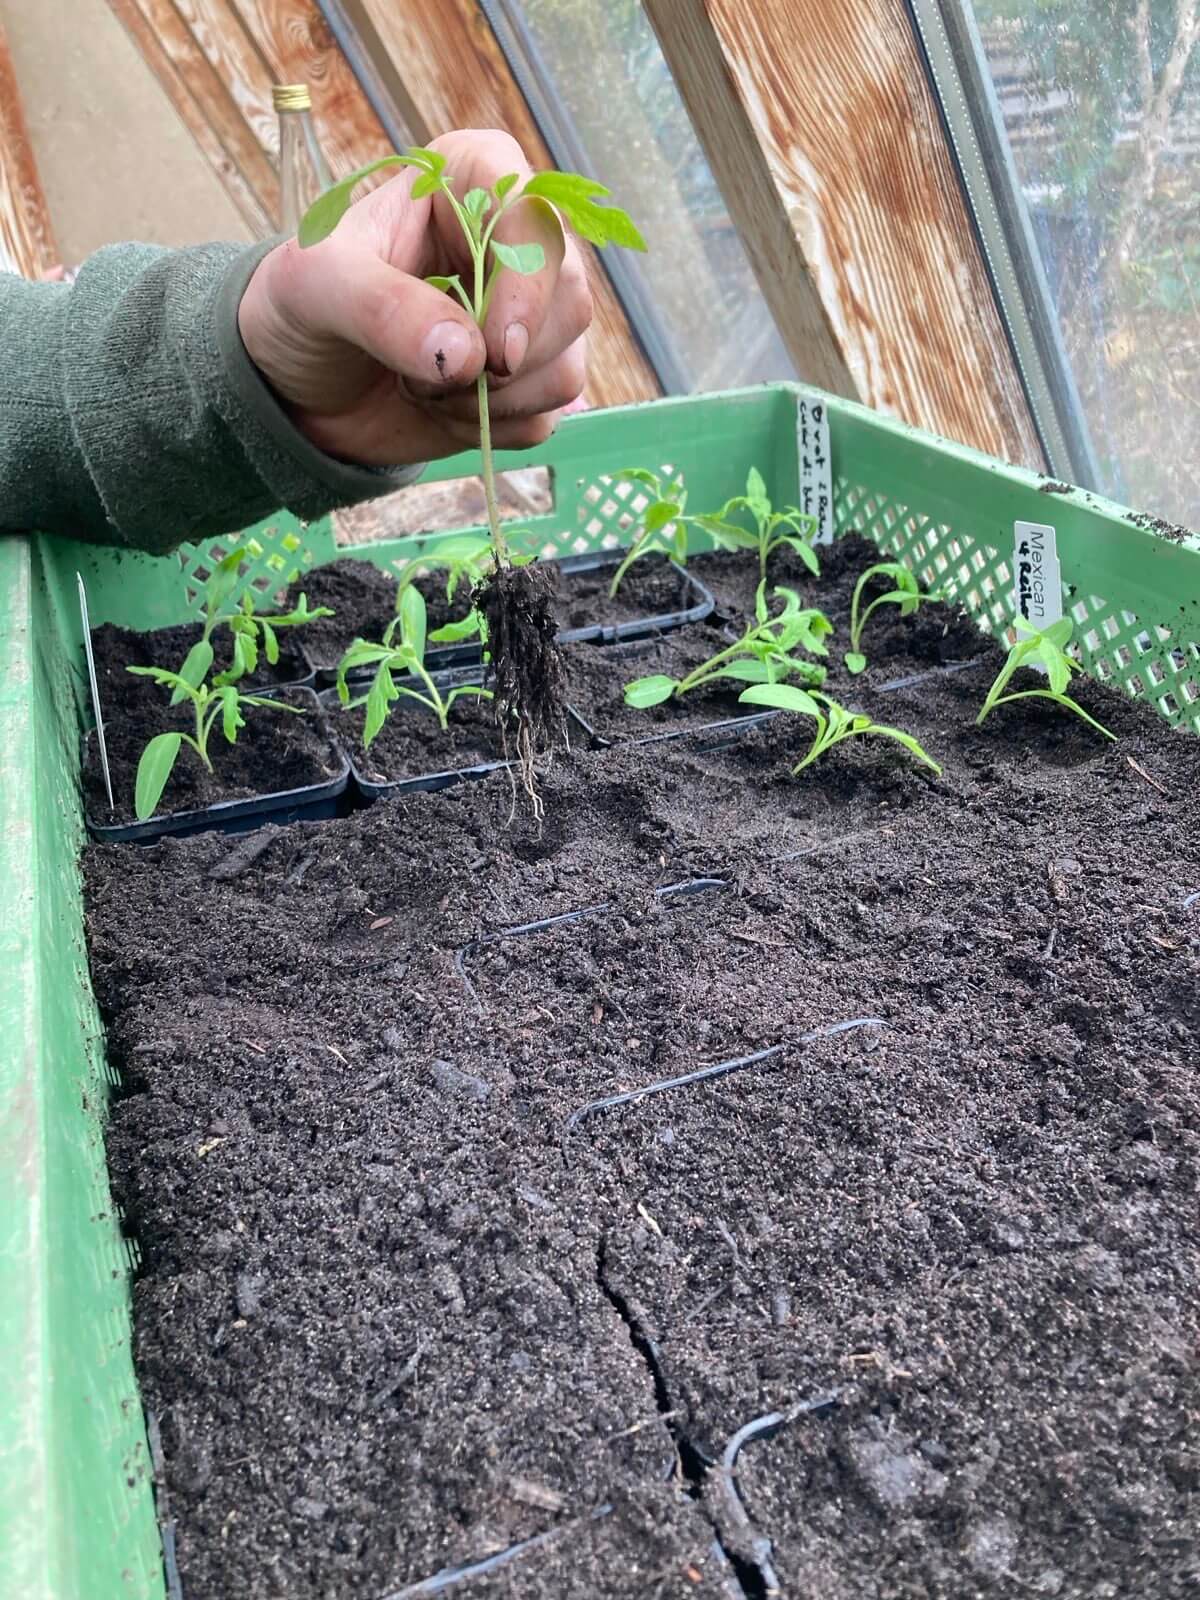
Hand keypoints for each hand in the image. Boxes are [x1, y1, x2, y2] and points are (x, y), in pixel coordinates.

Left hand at [238, 129, 592, 468]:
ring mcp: (528, 317)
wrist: (296, 386)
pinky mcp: (527, 382)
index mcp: (471, 181)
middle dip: (499, 359)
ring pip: (565, 365)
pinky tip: (443, 411)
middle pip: (570, 298)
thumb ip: (382, 307)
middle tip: (424, 373)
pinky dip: (493, 429)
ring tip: (423, 388)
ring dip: (492, 400)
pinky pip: (547, 415)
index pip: (536, 210)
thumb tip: (468, 355)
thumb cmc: (300, 306)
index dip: (528, 281)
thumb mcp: (313, 286)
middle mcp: (514, 244)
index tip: (493, 348)